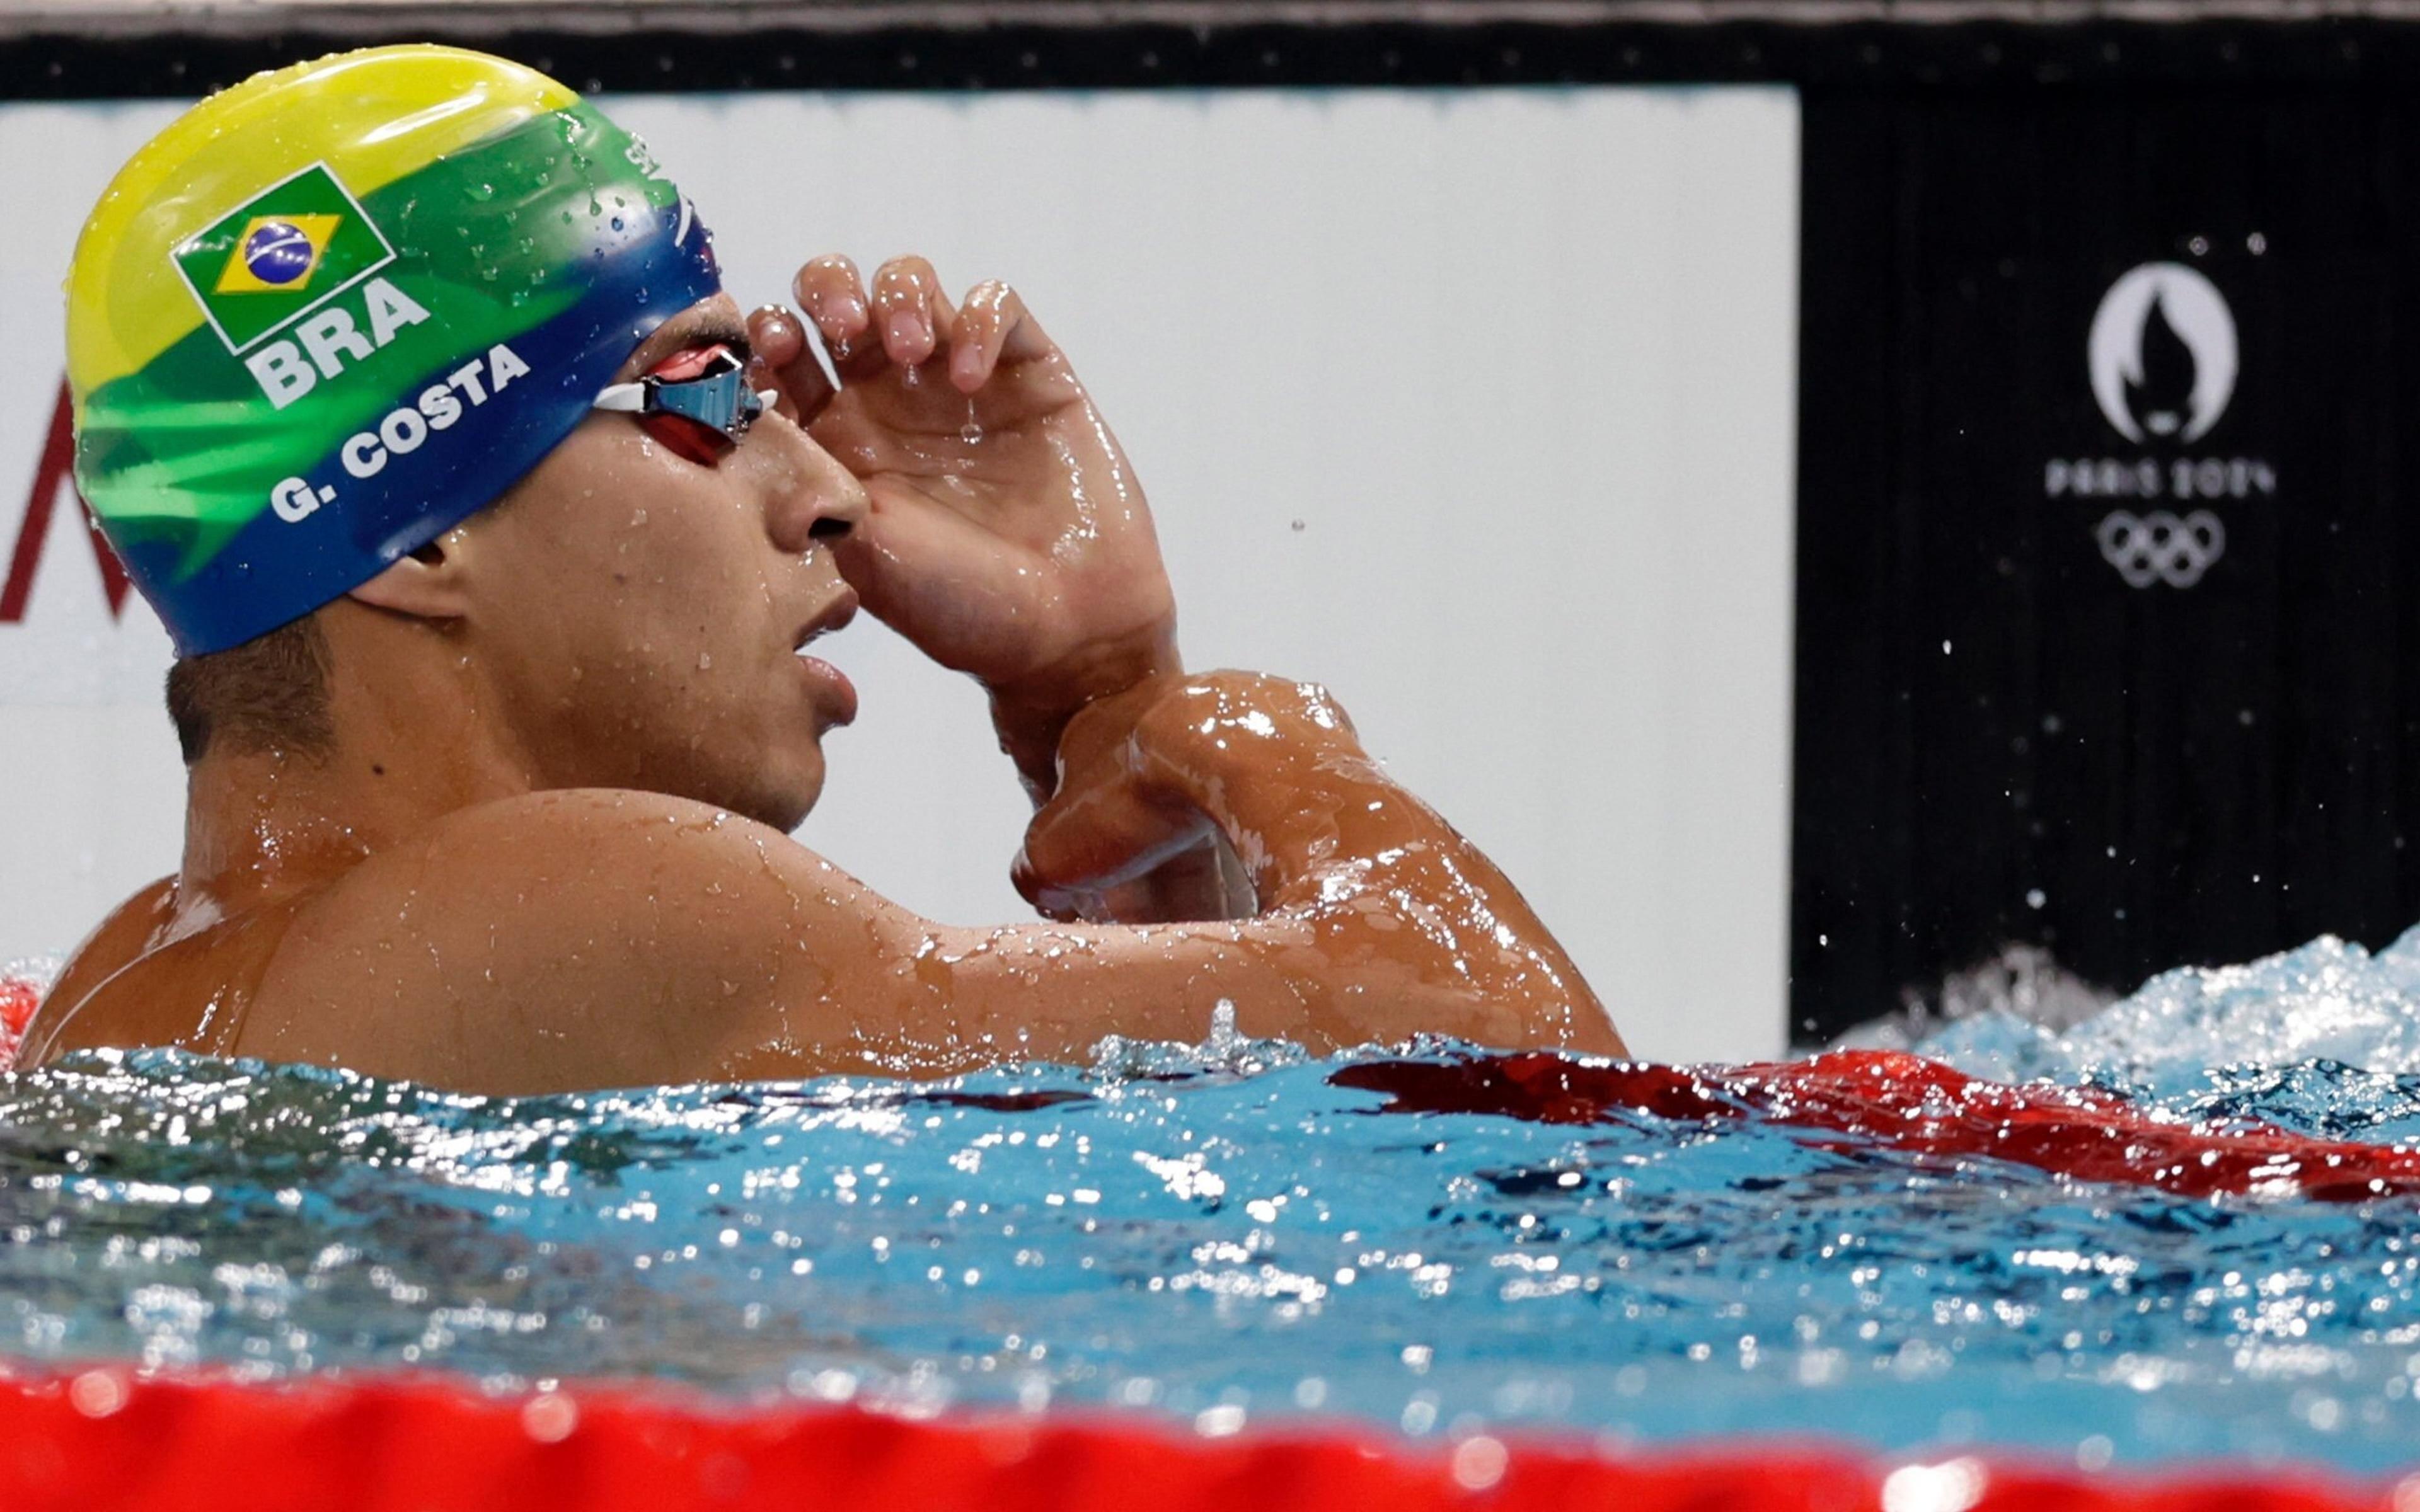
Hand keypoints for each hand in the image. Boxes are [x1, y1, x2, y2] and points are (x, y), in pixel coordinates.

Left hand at [748, 257, 1177, 762]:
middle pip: (833, 293)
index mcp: (833, 439)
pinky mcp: (1027, 372)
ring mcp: (958, 381)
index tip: (770, 353)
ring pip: (909, 280)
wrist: (1067, 631)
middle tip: (841, 325)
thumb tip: (739, 415)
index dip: (762, 334)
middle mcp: (888, 399)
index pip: (776, 352)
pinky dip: (977, 322)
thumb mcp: (854, 554)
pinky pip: (997, 303)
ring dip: (898, 294)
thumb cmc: (957, 607)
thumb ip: (802, 482)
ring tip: (909, 349)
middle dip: (826, 289)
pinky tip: (971, 379)